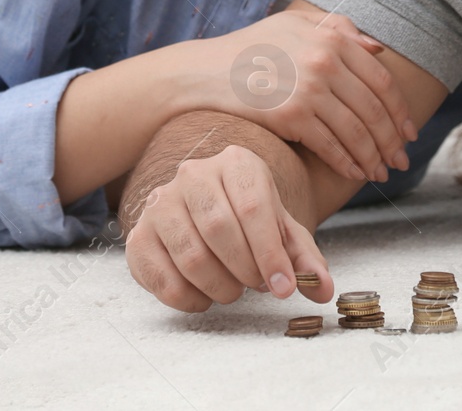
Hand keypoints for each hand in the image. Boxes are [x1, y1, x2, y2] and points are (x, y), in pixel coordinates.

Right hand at [126, 144, 332, 311]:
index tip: (284, 288)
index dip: (271, 254)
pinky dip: (188, 298)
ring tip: (233, 289)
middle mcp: (194, 174)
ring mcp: (161, 203)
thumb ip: (304, 259)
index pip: (253, 207)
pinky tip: (204, 295)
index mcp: (236, 163)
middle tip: (256, 286)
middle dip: (245, 269)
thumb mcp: (281, 230)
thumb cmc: (248, 218)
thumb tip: (323, 290)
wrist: (204, 209)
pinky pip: (161, 277)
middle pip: (220, 229)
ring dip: (219, 286)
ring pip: (191, 255)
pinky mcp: (139, 235)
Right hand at [204, 8, 416, 182]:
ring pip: (356, 131)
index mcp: (332, 39)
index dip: (400, 110)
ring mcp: (308, 90)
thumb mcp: (294, 24)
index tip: (409, 132)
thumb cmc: (251, 48)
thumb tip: (378, 50)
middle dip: (392, 141)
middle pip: (373, 110)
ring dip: (374, 156)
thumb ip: (338, 30)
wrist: (205, 72)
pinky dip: (347, 163)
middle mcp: (325, 62)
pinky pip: (330, 145)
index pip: (381, 80)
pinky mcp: (291, 116)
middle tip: (400, 161)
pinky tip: (355, 173)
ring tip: (381, 173)